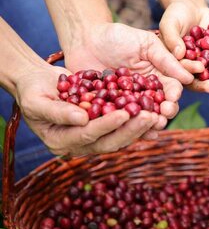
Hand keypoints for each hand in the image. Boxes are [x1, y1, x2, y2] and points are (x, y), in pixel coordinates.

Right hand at [15, 65, 161, 155]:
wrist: (38, 83)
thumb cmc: (32, 91)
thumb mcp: (37, 101)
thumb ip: (58, 111)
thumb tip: (82, 119)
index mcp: (60, 142)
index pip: (87, 135)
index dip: (106, 125)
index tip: (124, 113)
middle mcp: (79, 145)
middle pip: (109, 142)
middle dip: (131, 130)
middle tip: (151, 117)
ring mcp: (93, 139)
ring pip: (121, 137)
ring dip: (140, 128)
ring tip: (157, 116)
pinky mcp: (104, 128)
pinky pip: (124, 129)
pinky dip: (139, 123)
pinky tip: (156, 116)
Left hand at [63, 22, 184, 131]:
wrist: (85, 40)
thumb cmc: (118, 37)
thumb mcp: (146, 44)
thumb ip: (166, 59)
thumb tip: (189, 77)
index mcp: (159, 78)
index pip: (171, 90)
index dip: (173, 97)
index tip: (171, 101)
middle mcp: (147, 94)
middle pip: (160, 108)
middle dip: (164, 113)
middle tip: (163, 115)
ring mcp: (130, 104)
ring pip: (142, 119)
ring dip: (148, 124)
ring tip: (150, 126)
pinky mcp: (111, 111)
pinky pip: (120, 122)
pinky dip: (125, 128)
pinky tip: (130, 133)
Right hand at [158, 0, 208, 94]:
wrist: (192, 6)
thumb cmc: (175, 14)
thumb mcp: (170, 24)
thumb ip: (172, 38)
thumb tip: (178, 54)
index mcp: (178, 65)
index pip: (185, 75)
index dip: (195, 79)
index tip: (204, 78)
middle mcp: (194, 67)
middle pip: (203, 80)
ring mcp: (208, 62)